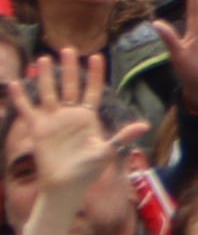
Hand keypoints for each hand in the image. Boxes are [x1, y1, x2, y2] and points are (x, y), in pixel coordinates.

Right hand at [8, 55, 110, 234]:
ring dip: (45, 77)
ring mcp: (53, 120)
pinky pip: (27, 110)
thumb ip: (122, 136)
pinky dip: (21, 98)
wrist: (66, 185)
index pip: (92, 90)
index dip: (94, 74)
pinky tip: (15, 84)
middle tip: (68, 49)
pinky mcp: (37, 129)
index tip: (96, 56)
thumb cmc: (88, 169)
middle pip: (70, 86)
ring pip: (49, 93)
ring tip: (43, 59)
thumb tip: (144, 125)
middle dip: (70, 68)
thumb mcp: (107, 151)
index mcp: (88, 117)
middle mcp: (70, 115)